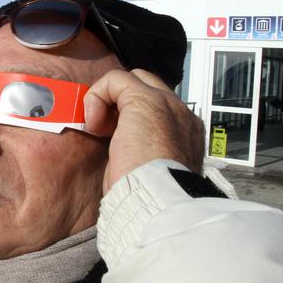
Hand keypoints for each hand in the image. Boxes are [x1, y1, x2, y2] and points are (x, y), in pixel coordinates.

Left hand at [84, 69, 204, 193]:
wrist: (157, 202)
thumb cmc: (147, 198)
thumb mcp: (149, 172)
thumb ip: (142, 149)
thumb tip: (121, 145)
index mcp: (187, 134)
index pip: (158, 107)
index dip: (129, 115)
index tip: (112, 137)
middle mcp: (182, 114)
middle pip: (146, 86)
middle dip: (118, 101)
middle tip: (103, 129)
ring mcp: (167, 104)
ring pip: (130, 79)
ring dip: (106, 100)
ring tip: (99, 129)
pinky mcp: (145, 100)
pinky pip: (115, 80)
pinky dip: (97, 96)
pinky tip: (94, 123)